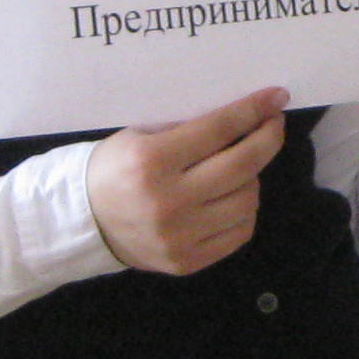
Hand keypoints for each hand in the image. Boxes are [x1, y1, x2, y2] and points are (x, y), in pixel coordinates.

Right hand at [85, 87, 284, 274]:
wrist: (83, 222)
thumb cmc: (114, 169)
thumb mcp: (140, 136)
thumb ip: (188, 128)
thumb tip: (244, 114)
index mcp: (151, 162)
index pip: (218, 130)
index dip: (252, 110)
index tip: (275, 97)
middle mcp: (168, 201)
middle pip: (242, 165)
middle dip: (268, 137)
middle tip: (273, 123)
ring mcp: (179, 237)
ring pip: (248, 199)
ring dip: (254, 176)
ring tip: (241, 165)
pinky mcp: (187, 262)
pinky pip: (240, 232)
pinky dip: (245, 209)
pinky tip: (233, 196)